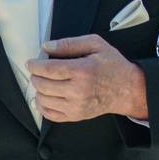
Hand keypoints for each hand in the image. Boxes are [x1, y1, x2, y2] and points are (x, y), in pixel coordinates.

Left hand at [26, 34, 147, 122]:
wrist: (127, 89)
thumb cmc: (113, 66)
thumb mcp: (96, 45)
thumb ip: (70, 44)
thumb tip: (47, 47)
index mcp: (82, 71)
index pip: (48, 69)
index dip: (35, 65)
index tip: (31, 63)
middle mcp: (78, 90)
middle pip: (43, 85)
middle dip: (35, 76)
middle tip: (37, 71)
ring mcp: (76, 106)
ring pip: (44, 100)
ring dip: (38, 90)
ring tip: (42, 82)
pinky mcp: (75, 116)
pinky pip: (50, 114)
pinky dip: (42, 106)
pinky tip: (44, 97)